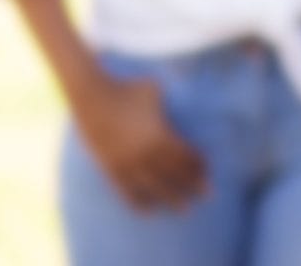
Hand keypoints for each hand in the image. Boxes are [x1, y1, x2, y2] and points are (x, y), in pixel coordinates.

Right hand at [72, 72, 206, 210]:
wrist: (91, 95)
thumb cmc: (128, 89)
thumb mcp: (157, 91)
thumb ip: (173, 99)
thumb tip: (194, 92)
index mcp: (159, 135)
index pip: (185, 156)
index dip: (199, 165)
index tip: (209, 173)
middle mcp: (144, 152)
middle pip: (173, 174)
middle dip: (192, 185)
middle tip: (208, 196)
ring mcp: (125, 162)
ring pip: (152, 186)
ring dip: (169, 198)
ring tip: (184, 210)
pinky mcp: (109, 167)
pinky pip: (125, 190)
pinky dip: (138, 202)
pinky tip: (149, 212)